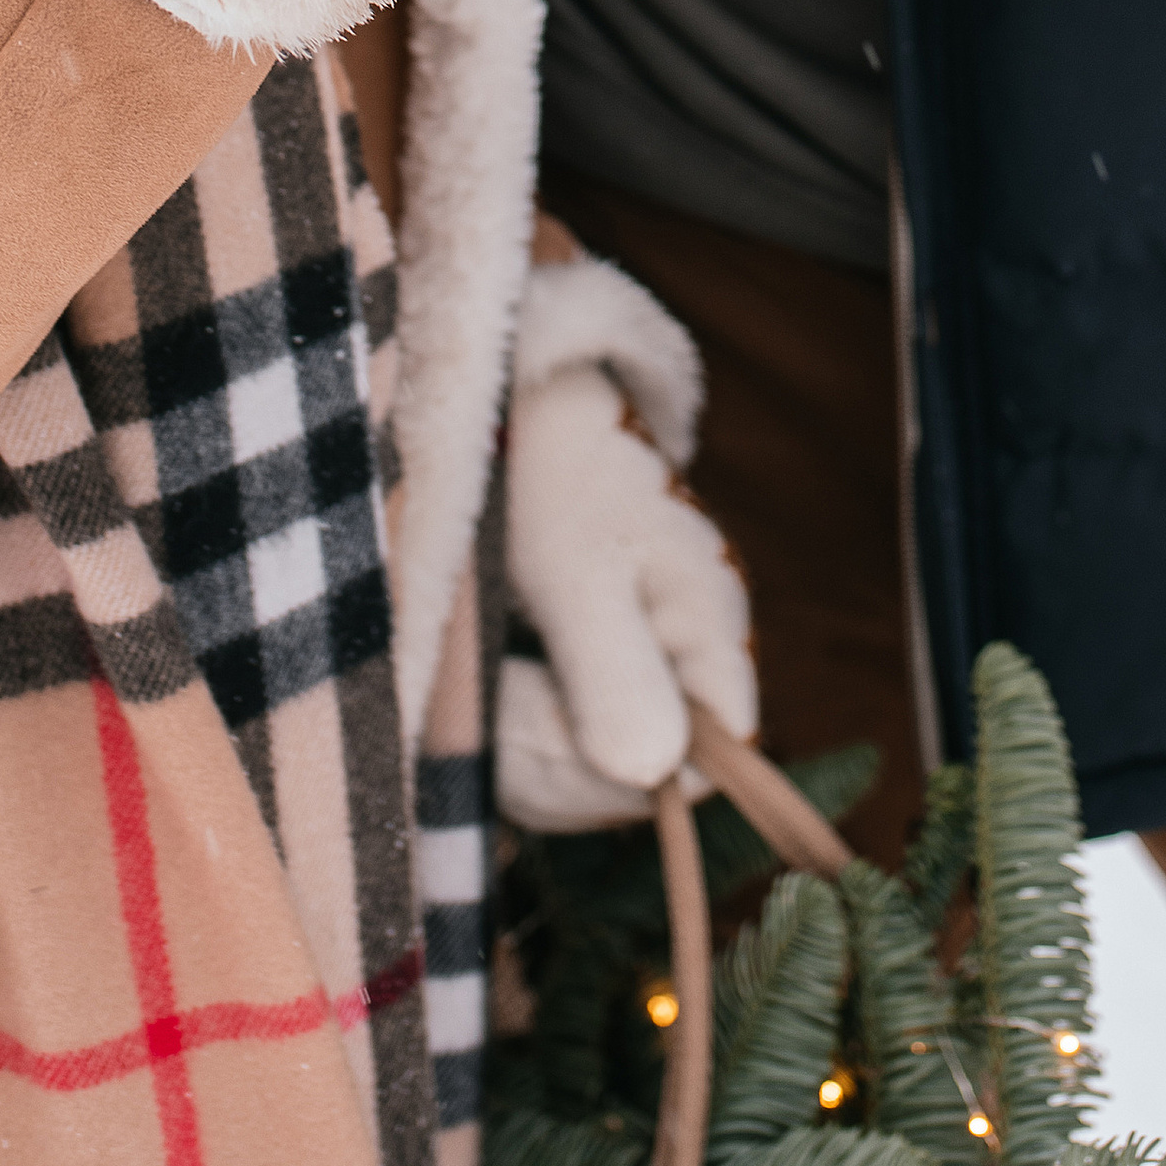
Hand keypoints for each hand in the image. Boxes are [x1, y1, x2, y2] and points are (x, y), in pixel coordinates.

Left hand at [500, 258, 758, 828]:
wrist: (507, 387)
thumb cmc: (545, 459)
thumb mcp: (572, 559)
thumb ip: (610, 664)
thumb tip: (650, 773)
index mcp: (706, 636)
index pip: (687, 772)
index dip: (596, 774)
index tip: (509, 718)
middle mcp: (682, 662)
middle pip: (624, 779)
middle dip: (538, 756)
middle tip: (467, 686)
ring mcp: (635, 663)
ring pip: (578, 762)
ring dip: (508, 737)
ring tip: (459, 663)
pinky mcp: (586, 661)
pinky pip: (551, 732)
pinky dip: (500, 719)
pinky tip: (466, 669)